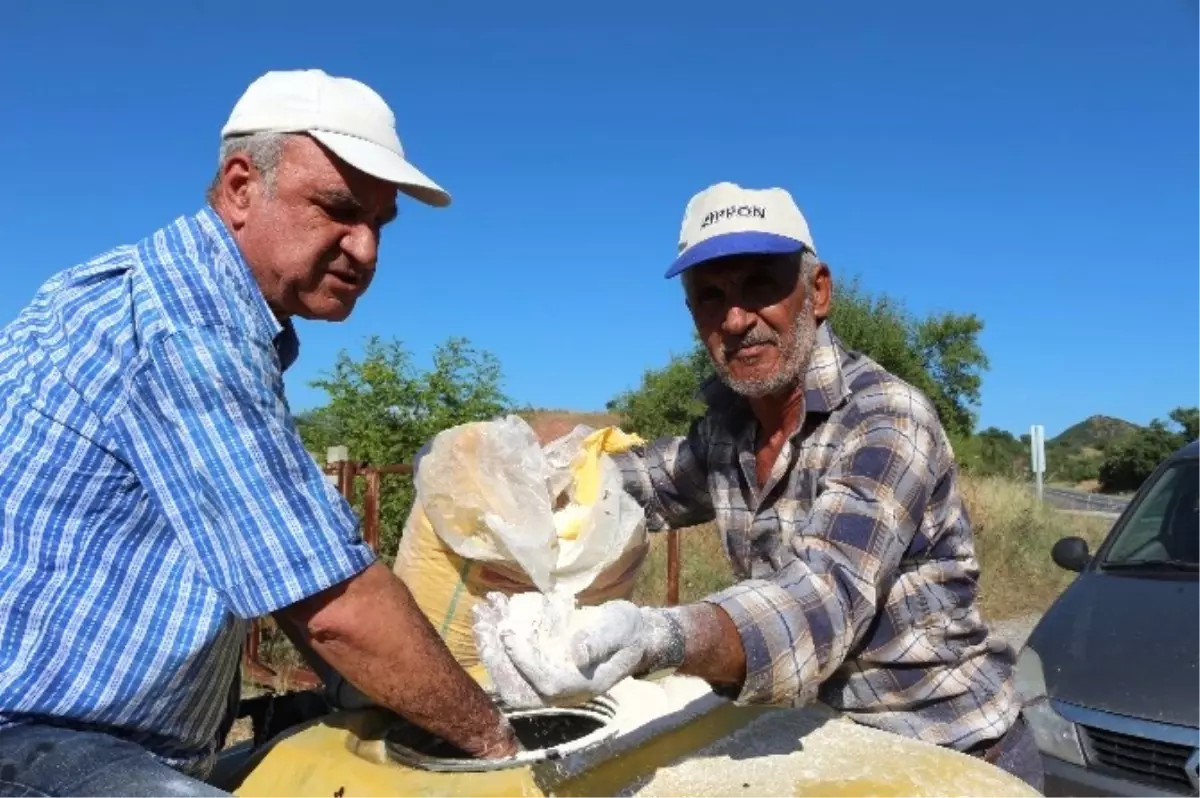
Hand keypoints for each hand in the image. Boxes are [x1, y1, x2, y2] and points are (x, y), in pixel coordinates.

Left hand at [478, 594, 687, 707]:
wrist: (630, 636)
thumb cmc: (628, 631)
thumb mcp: (620, 628)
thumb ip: (601, 641)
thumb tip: (579, 654)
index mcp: (581, 687)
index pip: (545, 683)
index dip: (524, 660)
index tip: (508, 631)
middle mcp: (559, 692)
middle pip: (517, 686)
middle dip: (495, 654)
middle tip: (482, 621)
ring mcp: (546, 680)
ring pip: (507, 674)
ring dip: (489, 643)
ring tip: (481, 611)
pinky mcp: (537, 666)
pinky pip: (509, 660)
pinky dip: (496, 636)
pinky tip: (493, 608)